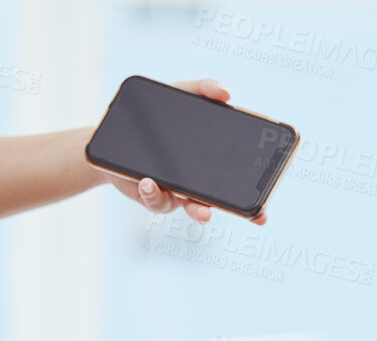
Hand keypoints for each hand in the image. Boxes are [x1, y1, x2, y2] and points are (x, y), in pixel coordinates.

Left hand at [98, 79, 268, 225]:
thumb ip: (203, 89)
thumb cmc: (156, 116)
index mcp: (211, 165)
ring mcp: (174, 192)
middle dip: (235, 212)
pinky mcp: (149, 194)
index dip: (252, 204)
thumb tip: (226, 93)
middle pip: (218, 204)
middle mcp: (196, 184)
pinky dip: (153, 191)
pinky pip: (154, 199)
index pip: (237, 186)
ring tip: (202, 211)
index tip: (262, 212)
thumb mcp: (180, 94)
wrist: (114, 127)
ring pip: (188, 207)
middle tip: (245, 215)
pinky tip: (148, 180)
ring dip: (197, 211)